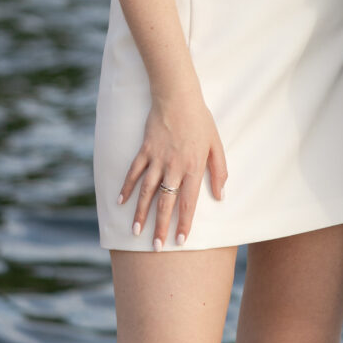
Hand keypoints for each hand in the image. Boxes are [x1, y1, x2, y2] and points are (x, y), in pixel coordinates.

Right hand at [117, 90, 227, 249]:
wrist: (177, 96)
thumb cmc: (200, 120)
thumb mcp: (216, 144)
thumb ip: (219, 171)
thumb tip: (220, 196)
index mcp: (193, 167)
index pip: (188, 202)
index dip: (184, 223)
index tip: (180, 241)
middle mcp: (174, 167)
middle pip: (166, 202)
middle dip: (161, 226)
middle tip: (156, 246)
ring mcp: (157, 159)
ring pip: (147, 191)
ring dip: (140, 213)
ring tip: (135, 231)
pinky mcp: (145, 150)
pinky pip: (134, 172)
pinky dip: (126, 187)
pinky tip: (121, 202)